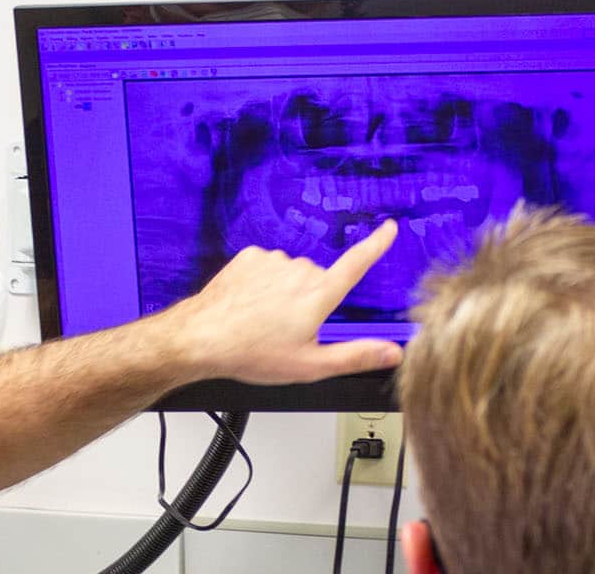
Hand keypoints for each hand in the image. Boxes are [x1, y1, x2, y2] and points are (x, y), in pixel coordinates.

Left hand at [153, 219, 404, 384]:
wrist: (202, 338)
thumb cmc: (251, 353)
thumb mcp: (310, 365)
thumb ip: (356, 356)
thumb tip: (392, 353)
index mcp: (318, 295)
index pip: (357, 264)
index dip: (376, 245)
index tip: (389, 228)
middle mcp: (298, 271)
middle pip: (318, 280)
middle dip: (310, 301)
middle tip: (288, 330)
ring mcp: (273, 261)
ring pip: (292, 274)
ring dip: (284, 293)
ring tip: (263, 321)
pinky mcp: (249, 257)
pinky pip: (268, 267)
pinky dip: (263, 284)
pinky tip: (250, 305)